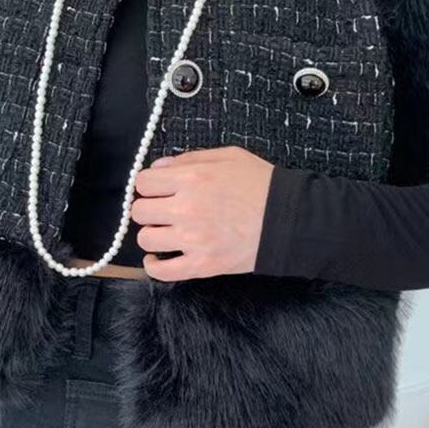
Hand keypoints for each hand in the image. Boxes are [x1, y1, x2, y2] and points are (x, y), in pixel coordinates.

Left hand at [133, 145, 274, 280]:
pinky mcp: (202, 265)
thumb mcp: (228, 156)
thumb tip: (159, 167)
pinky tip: (158, 258)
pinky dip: (154, 266)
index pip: (143, 182)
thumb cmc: (262, 184)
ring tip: (166, 232)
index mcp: (191, 179)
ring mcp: (192, 240)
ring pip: (146, 239)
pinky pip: (162, 271)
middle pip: (140, 211)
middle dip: (150, 208)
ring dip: (153, 234)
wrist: (288, 219)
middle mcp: (186, 208)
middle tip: (164, 210)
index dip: (148, 185)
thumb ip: (190, 158)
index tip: (158, 190)